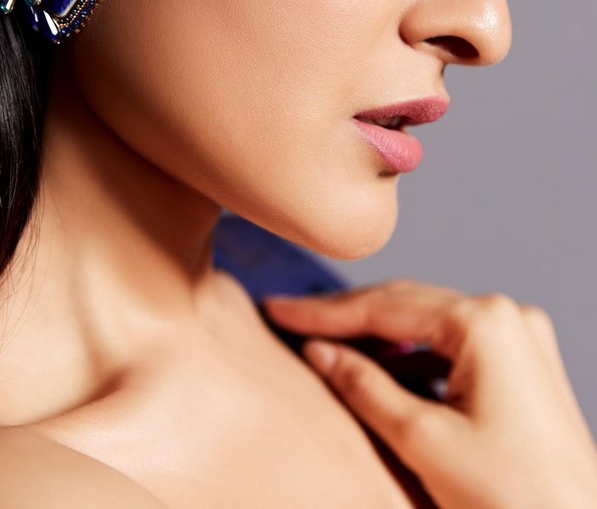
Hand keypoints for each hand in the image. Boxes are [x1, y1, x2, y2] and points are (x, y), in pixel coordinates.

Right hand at [263, 280, 596, 508]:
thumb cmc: (515, 500)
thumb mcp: (423, 441)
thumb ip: (364, 386)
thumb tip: (318, 351)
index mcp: (484, 322)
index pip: (384, 307)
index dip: (323, 312)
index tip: (278, 309)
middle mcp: (504, 315)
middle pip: (404, 306)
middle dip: (346, 318)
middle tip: (289, 318)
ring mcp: (516, 336)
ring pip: (425, 324)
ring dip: (376, 339)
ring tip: (323, 346)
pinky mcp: (518, 362)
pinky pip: (449, 346)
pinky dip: (410, 358)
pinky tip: (376, 371)